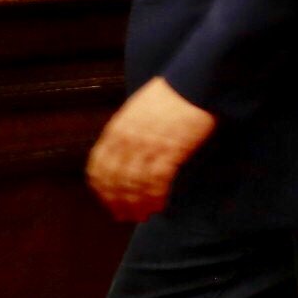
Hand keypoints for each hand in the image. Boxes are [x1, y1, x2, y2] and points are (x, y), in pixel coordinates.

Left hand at [87, 78, 216, 220]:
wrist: (198, 81)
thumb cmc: (174, 92)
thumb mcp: (139, 107)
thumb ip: (128, 129)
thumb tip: (126, 150)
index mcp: (117, 128)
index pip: (99, 166)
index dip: (102, 188)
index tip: (109, 200)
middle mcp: (127, 140)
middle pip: (114, 180)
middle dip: (117, 202)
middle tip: (125, 216)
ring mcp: (148, 145)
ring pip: (133, 185)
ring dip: (136, 204)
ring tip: (142, 215)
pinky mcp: (170, 150)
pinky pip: (156, 182)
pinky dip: (155, 198)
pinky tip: (159, 206)